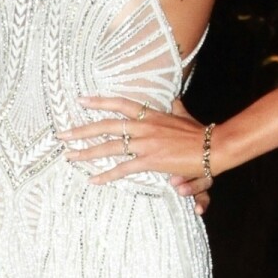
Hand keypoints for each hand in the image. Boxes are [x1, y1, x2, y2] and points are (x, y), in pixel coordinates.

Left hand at [59, 95, 212, 196]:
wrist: (214, 147)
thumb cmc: (201, 134)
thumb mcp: (185, 115)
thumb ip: (176, 107)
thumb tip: (173, 98)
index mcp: (152, 115)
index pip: (121, 103)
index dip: (100, 101)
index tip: (81, 100)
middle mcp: (145, 126)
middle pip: (106, 125)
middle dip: (82, 129)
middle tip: (62, 134)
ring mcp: (146, 143)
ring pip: (110, 146)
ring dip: (87, 152)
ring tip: (70, 156)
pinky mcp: (151, 160)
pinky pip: (123, 168)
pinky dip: (107, 175)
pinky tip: (93, 179)